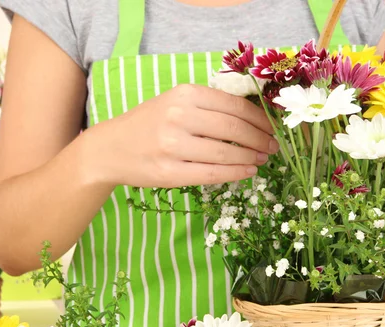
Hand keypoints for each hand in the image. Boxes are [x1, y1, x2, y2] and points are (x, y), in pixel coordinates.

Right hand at [93, 84, 277, 187]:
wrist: (110, 149)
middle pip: (234, 129)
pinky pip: (212, 174)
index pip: (234, 106)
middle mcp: (179, 116)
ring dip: (251, 157)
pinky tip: (248, 171)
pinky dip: (236, 173)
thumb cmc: (148, 124)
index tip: (273, 128)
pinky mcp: (169, 172)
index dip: (260, 119)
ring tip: (262, 159)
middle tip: (273, 147)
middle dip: (260, 139)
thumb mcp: (174, 103)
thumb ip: (208, 106)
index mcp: (184, 94)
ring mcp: (173, 146)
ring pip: (226, 153)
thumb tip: (254, 119)